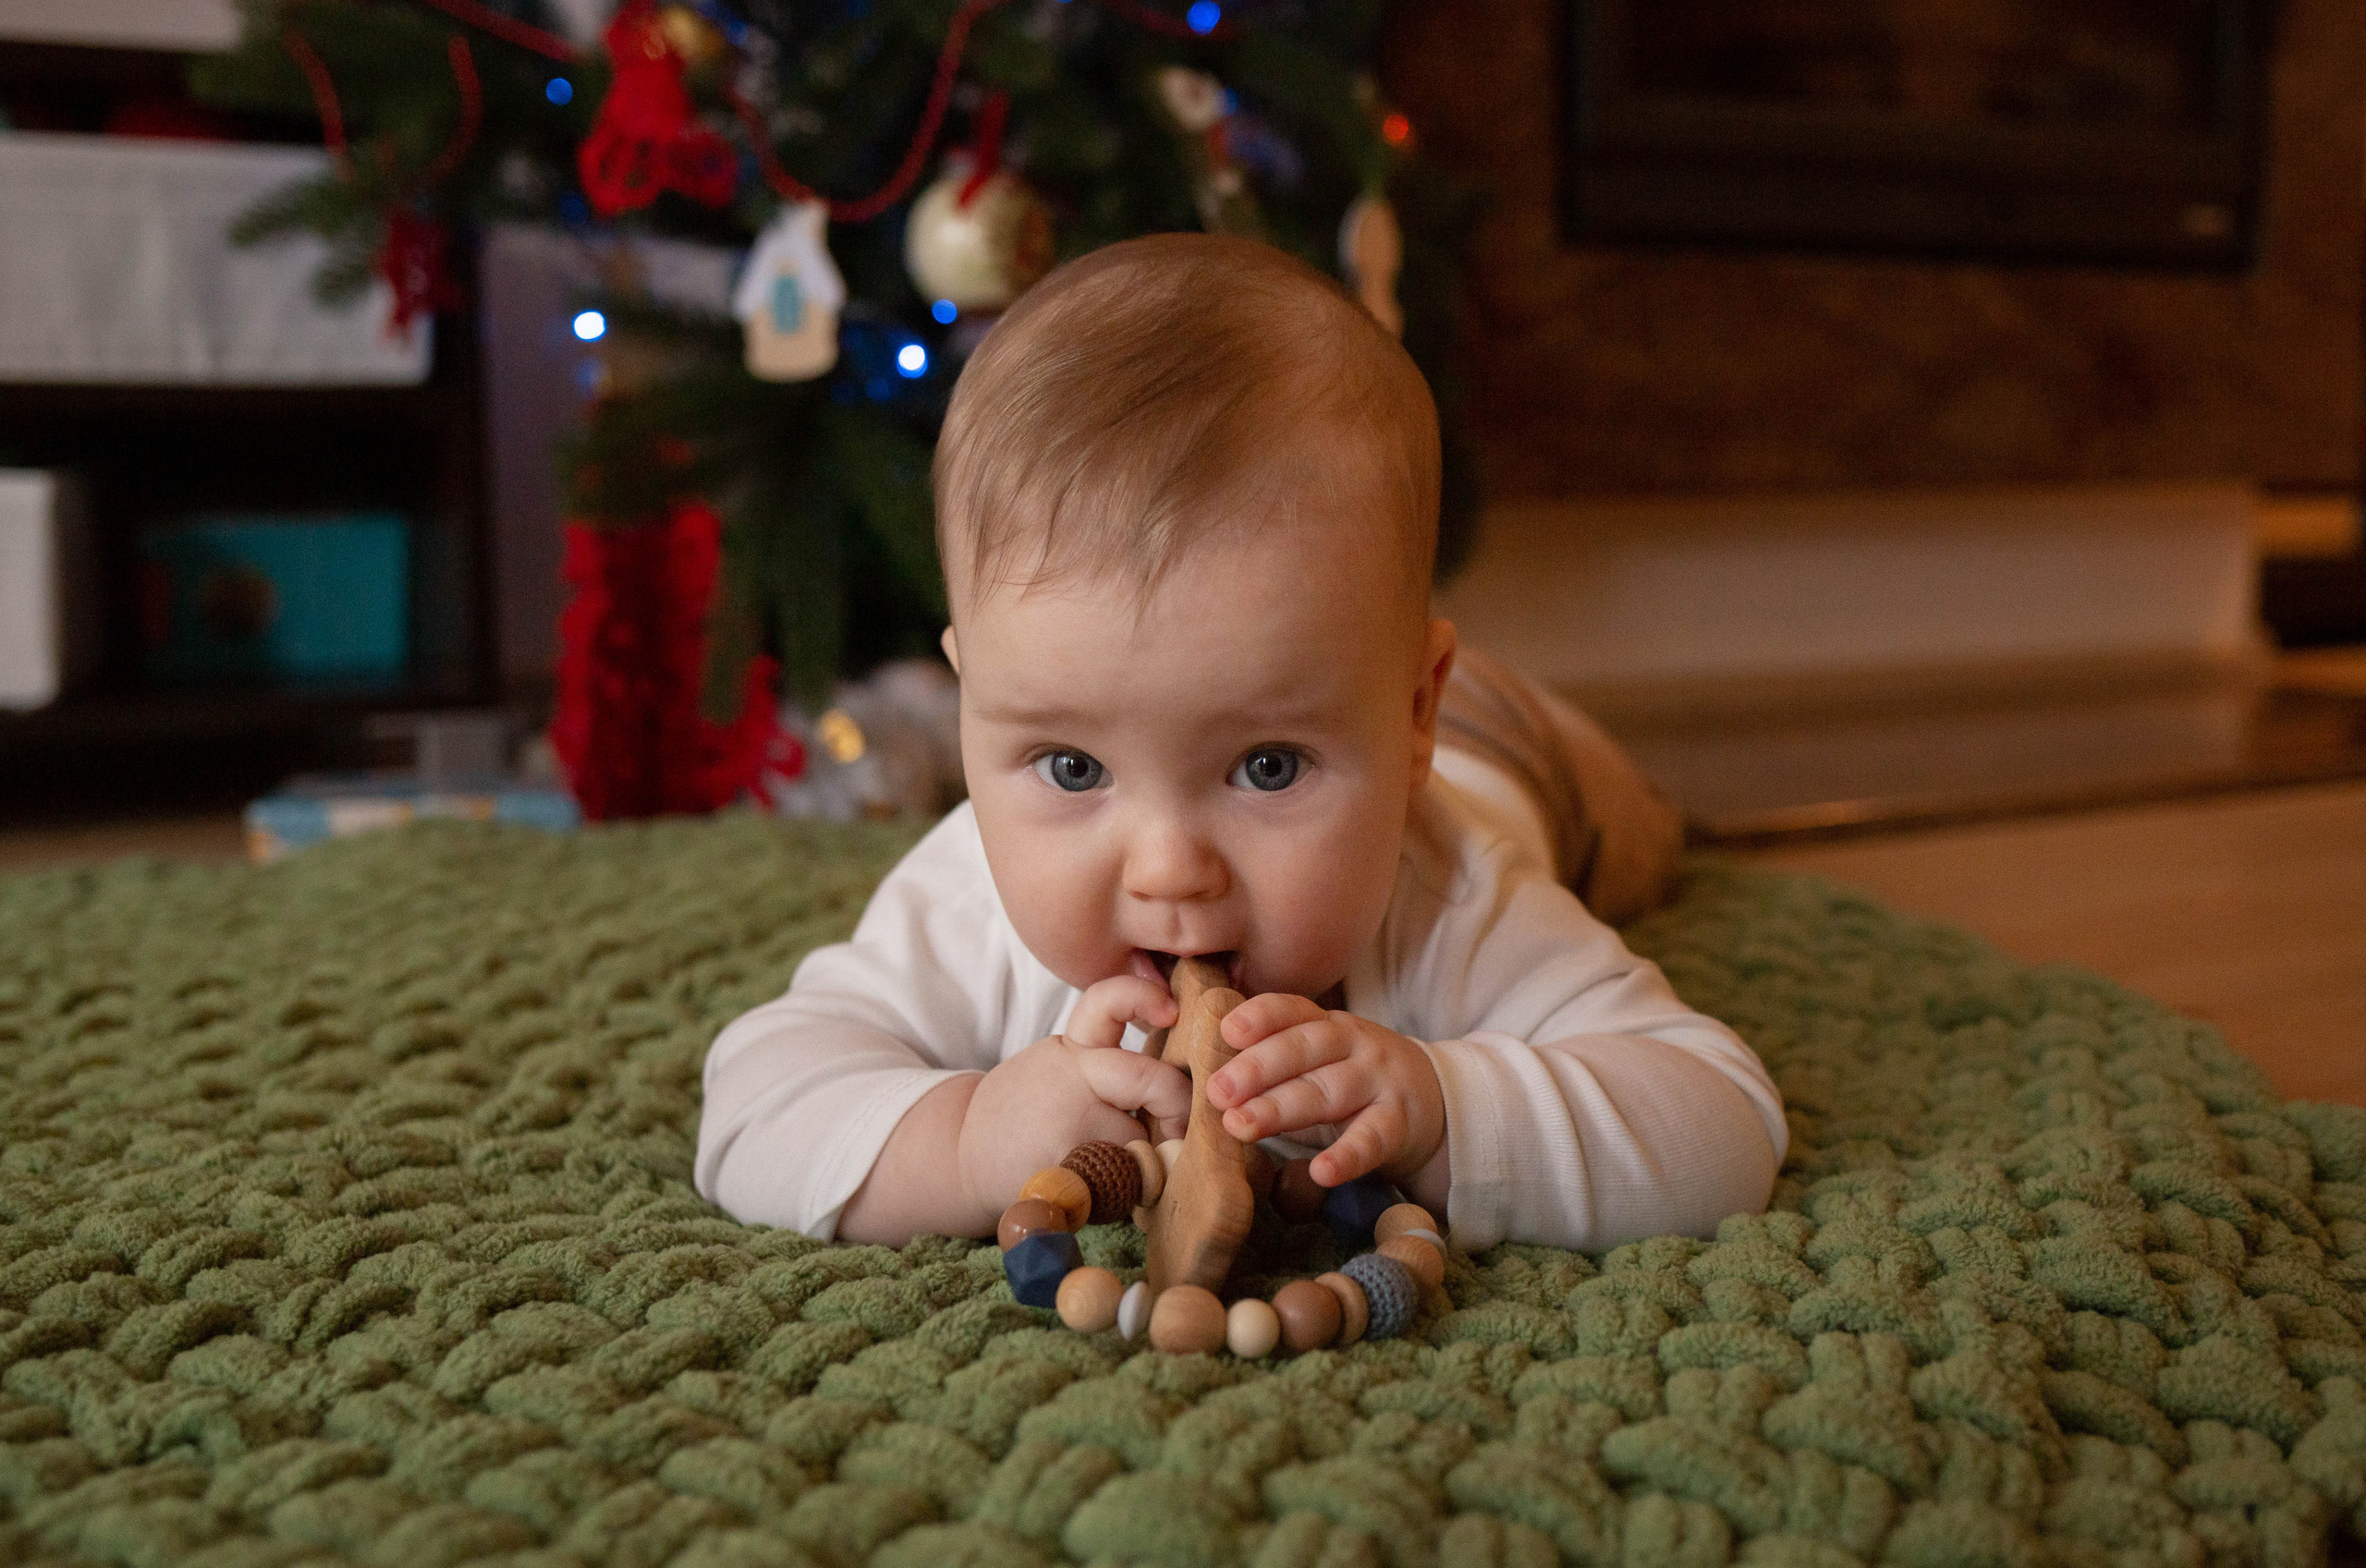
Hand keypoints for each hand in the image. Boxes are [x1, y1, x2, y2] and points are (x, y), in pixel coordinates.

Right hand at [956, 975, 1190, 1217]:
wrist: (960, 1157)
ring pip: (1140, 1137)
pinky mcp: (1066, 1167)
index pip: (1107, 1003)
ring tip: (1106, 1165)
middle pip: (1150, 1079)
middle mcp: (1068, 1075)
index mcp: (1070, 1047)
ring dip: (1138, 1156)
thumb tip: (1179, 1091)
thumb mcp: (1056, 1069)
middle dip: (1177, 1105)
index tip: (1170, 1012)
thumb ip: (1105, 1067)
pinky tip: (1092, 1187)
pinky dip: (1120, 1188)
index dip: (1143, 998)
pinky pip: (1122, 1178)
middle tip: (1175, 1129)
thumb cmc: (1024, 1116)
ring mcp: (1068, 1123)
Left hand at [1205, 994, 1447, 1193]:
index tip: (1227, 1031)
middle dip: (1257, 1068)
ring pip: (1328, 1091)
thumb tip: (1204, 1079)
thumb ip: (1274, 1061)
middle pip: (1303, 1050)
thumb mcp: (1320, 1060)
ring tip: (1241, 1126)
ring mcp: (1379, 1082)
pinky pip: (1372, 1139)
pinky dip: (1347, 1156)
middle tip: (1218, 1090)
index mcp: (1326, 1025)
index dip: (1260, 1017)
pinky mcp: (1399, 1124)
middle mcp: (1354, 1045)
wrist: (1435, 1103)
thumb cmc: (1353, 1082)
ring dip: (1282, 1107)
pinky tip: (1320, 1172)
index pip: (1292, 1011)